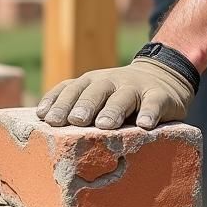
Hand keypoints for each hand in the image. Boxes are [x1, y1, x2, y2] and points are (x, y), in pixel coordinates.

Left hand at [36, 58, 194, 130]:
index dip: (58, 102)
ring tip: (104, 125)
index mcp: (90, 83)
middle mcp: (110, 82)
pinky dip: (150, 113)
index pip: (70, 89)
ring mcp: (135, 87)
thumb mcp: (96, 96)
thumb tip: (44, 128)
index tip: (46, 118)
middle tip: (73, 121)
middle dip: (82, 105)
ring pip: (122, 96)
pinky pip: (154, 103)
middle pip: (94, 91)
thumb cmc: (117, 95)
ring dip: (112, 110)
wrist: (161, 77)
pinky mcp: (159, 96)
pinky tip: (145, 125)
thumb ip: (75, 108)